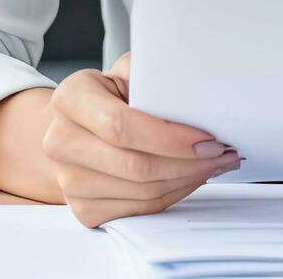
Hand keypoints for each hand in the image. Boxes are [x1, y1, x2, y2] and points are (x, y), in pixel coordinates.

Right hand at [42, 51, 242, 227]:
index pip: (120, 125)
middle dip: (189, 162)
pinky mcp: (84, 210)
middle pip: (135, 166)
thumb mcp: (130, 72)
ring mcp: (69, 181)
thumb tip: (198, 91)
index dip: (168, 137)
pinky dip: (173, 194)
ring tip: (213, 162)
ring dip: (188, 179)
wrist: (81, 128)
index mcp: (70, 98)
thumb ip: (155, 75)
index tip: (205, 137)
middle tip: (221, 152)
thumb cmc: (113, 97)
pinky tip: (190, 177)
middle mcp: (61, 141)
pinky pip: (140, 210)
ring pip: (142, 192)